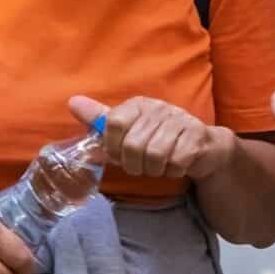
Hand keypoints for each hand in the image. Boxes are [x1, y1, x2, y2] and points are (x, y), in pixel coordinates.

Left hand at [69, 95, 234, 179]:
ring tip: (158, 166)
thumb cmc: (158, 138)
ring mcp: (180, 120)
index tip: (119, 154)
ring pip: (154, 156)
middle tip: (141, 165)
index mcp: (138, 104)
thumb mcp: (128, 128)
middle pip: (133, 145)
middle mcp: (159, 108)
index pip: (113, 123)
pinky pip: (176, 163)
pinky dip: (173, 171)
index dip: (113, 146)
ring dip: (154, 170)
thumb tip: (72, 102)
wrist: (202, 145)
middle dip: (134, 164)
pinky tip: (175, 166)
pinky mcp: (197, 136)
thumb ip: (100, 119)